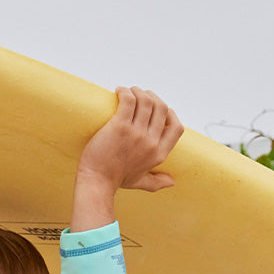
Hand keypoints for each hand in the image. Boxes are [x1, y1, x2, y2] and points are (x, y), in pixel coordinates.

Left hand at [71, 86, 183, 230]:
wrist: (96, 181)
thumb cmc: (115, 180)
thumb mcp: (140, 182)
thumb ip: (156, 182)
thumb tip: (171, 182)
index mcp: (158, 154)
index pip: (177, 127)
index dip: (170, 113)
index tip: (157, 108)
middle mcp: (150, 143)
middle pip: (161, 108)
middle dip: (151, 96)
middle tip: (138, 95)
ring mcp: (136, 134)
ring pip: (146, 100)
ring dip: (137, 91)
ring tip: (127, 91)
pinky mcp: (120, 127)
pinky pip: (129, 100)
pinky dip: (125, 92)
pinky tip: (118, 92)